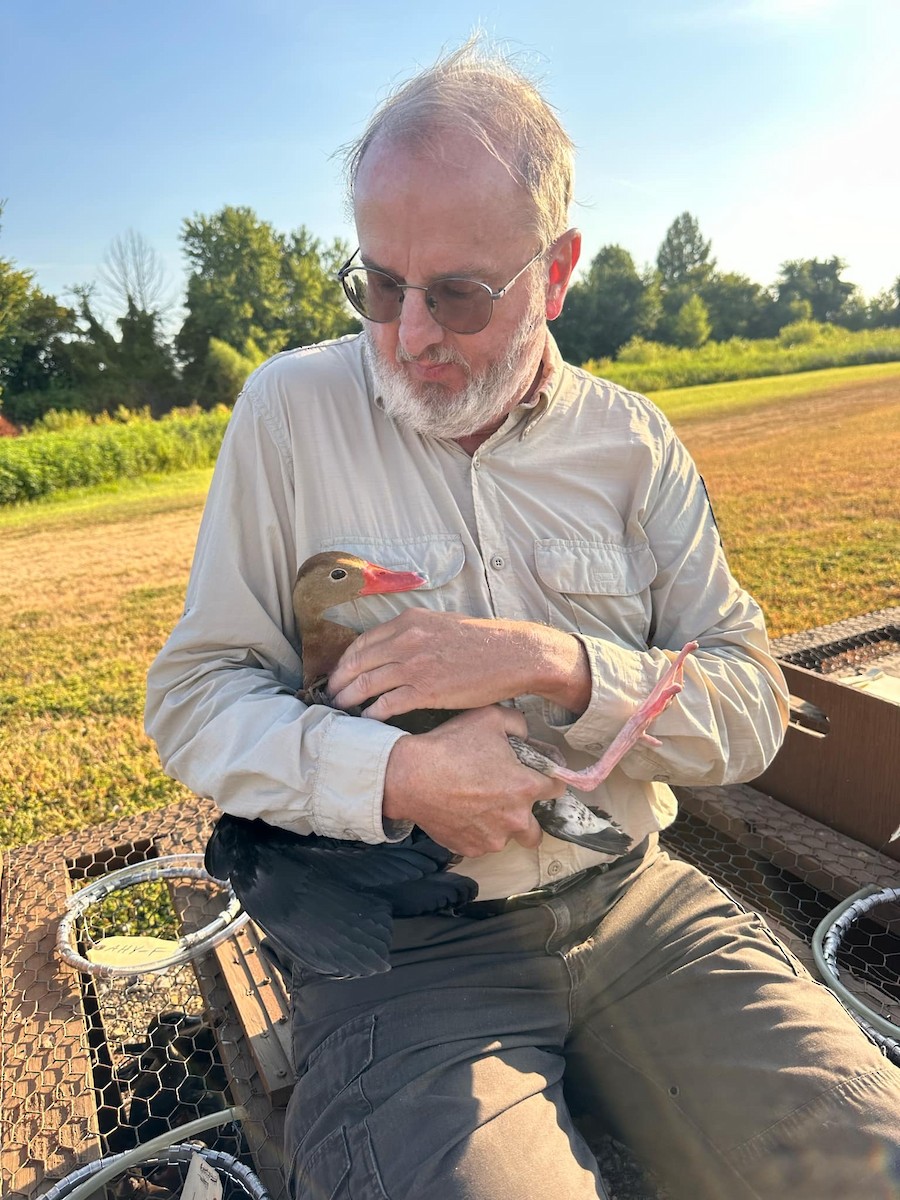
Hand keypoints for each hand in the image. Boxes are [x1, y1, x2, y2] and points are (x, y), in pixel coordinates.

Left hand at [328, 609, 590, 719]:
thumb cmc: (483, 643)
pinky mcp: (425, 690)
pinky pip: (386, 704)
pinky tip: (366, 722)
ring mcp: (414, 665)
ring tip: (339, 711)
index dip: (344, 662)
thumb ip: (414, 634)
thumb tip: (394, 650)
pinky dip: (371, 714)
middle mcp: (406, 639)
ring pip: (366, 684)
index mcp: (408, 621)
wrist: (514, 654)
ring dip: (348, 700)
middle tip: (330, 697)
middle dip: (338, 682)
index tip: (338, 674)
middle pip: (357, 663)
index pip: (362, 643)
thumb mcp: (441, 625)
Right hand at [383, 706, 566, 857]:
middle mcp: (515, 819)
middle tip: (509, 801)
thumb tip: (528, 736)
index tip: (537, 777)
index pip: (558, 788)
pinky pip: (480, 843)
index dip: (549, 779)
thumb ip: (519, 725)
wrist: (409, 776)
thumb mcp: (489, 719)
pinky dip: (475, 832)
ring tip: (478, 806)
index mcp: (526, 788)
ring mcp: (492, 838)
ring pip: (506, 838)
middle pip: (537, 831)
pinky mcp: (469, 848)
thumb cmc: (451, 746)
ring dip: (499, 826)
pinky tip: (460, 813)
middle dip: (528, 817)